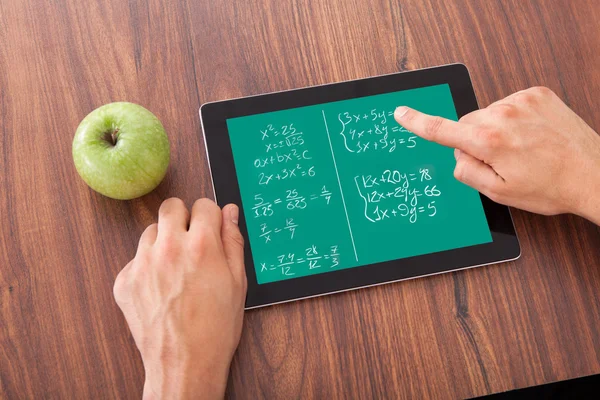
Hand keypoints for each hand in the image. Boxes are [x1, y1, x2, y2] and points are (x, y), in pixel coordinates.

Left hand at [113, 198, 246, 399]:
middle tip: (192, 241)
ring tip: (176, 269)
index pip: (204, 205)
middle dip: (184, 218)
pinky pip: (136, 259)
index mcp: (201, 245)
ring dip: (164, 241)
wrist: (184, 364)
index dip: (211, 217)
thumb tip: (230, 212)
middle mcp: (169, 247)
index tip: (211, 229)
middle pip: (171, 206)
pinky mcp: (124, 281)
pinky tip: (162, 288)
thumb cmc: (215, 327)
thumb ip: (233, 240)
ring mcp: (142, 264)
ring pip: (151, 231)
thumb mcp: (238, 282)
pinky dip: (148, 267)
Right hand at [394, 86, 599, 223]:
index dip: (418, 122)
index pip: (442, 130)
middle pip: (467, 125)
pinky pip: (509, 105)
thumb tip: (457, 155)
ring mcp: (521, 101)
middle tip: (501, 161)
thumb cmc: (551, 187)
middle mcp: (502, 115)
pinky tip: (531, 135)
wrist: (594, 174)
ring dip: (496, 130)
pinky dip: (513, 119)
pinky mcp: (537, 94)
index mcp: (489, 142)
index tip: (401, 113)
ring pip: (488, 115)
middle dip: (475, 142)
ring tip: (522, 149)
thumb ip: (467, 172)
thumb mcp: (499, 193)